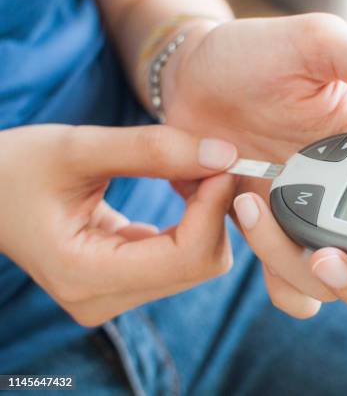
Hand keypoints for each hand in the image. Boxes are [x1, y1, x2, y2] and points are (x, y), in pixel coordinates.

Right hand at [0, 125, 237, 325]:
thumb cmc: (17, 166)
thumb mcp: (78, 147)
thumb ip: (152, 150)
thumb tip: (225, 155)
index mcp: (84, 274)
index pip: (187, 256)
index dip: (214, 208)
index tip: (222, 162)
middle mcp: (102, 300)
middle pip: (200, 264)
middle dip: (214, 210)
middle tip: (208, 160)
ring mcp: (113, 298)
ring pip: (197, 262)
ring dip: (205, 214)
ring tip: (187, 171)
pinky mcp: (123, 285)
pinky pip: (182, 258)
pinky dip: (192, 221)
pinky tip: (178, 188)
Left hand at [163, 13, 346, 316]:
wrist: (189, 76)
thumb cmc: (255, 54)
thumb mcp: (322, 45)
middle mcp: (346, 199)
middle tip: (325, 257)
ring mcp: (307, 221)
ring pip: (326, 286)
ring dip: (298, 271)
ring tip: (253, 204)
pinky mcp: (268, 235)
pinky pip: (285, 285)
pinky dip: (274, 275)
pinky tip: (248, 216)